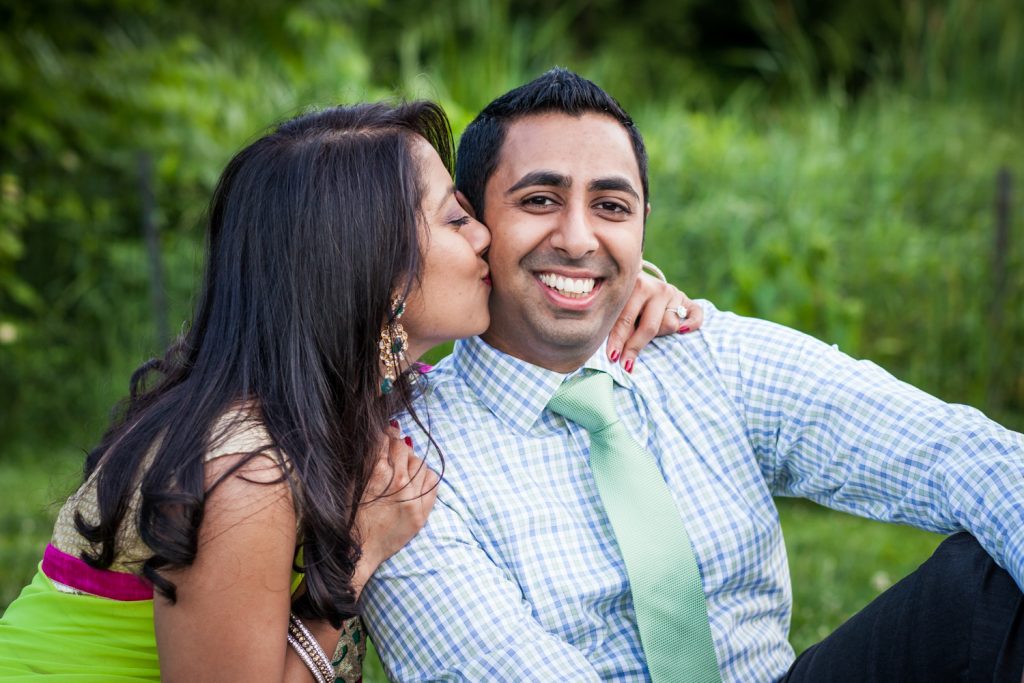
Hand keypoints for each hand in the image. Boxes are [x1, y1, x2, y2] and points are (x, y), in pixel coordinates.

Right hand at [352, 427, 438, 593]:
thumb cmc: (349, 517)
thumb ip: (363, 460)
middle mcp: (396, 483)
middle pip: (403, 447)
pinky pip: (432, 480)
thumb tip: (376, 436)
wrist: (358, 553)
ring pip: (419, 461)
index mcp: (374, 473)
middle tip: (391, 450)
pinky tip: (414, 481)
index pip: (384, 439)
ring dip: (410, 461)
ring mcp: (411, 498)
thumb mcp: (349, 484)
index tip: (383, 435)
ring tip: (401, 469)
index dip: (383, 434)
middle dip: (396, 445)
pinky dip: (424, 476)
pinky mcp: (422, 512)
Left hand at [605, 272, 703, 372]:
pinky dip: (692, 324)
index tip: (612, 357)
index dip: (618, 340)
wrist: (640, 279)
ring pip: (670, 325)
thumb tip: (613, 353)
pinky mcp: (686, 300)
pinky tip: (682, 331)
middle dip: (635, 347)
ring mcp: (674, 293)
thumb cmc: (624, 299)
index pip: (626, 318)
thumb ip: (617, 323)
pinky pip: (696, 315)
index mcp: (635, 285)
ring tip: (647, 333)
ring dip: (659, 334)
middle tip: (625, 364)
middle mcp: (656, 288)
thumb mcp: (618, 306)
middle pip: (650, 326)